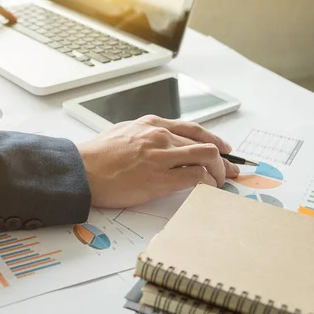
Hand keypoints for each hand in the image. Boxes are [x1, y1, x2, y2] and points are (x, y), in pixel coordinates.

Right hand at [76, 115, 239, 207]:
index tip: (223, 150)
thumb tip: (159, 145)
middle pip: (206, 143)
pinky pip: (196, 177)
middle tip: (231, 171)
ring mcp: (162, 156)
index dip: (214, 140)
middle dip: (225, 159)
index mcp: (151, 124)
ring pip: (207, 157)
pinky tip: (207, 189)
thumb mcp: (122, 132)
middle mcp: (160, 136)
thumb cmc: (96, 156)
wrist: (82, 170)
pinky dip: (207, 183)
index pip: (193, 129)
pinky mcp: (160, 178)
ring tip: (220, 183)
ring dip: (220, 172)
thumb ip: (144, 135)